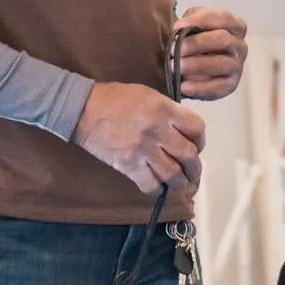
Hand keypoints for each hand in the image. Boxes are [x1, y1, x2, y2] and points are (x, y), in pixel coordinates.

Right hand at [75, 82, 205, 193]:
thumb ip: (167, 110)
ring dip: (180, 182)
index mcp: (164, 109)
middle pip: (189, 155)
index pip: (197, 128)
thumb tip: (181, 129)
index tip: (197, 146)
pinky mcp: (128, 164)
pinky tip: (158, 188)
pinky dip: (157, 190)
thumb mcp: (147, 94)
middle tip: (193, 172)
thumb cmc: (114, 98)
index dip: (201, 140)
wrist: (83, 109)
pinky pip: (150, 184)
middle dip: (195, 168)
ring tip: (180, 184)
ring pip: (173, 174)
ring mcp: (143, 149)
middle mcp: (158, 130)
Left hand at [170, 5, 248, 100]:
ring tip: (175, 67)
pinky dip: (200, 88)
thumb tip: (181, 27)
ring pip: (221, 63)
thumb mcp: (194, 25)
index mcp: (235, 26)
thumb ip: (191, 21)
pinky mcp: (231, 85)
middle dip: (195, 43)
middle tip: (173, 49)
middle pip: (222, 39)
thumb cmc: (195, 41)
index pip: (223, 18)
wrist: (194, 68)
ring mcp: (237, 66)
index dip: (201, 20)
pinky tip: (183, 87)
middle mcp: (240, 45)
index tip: (177, 26)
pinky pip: (218, 87)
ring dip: (196, 64)